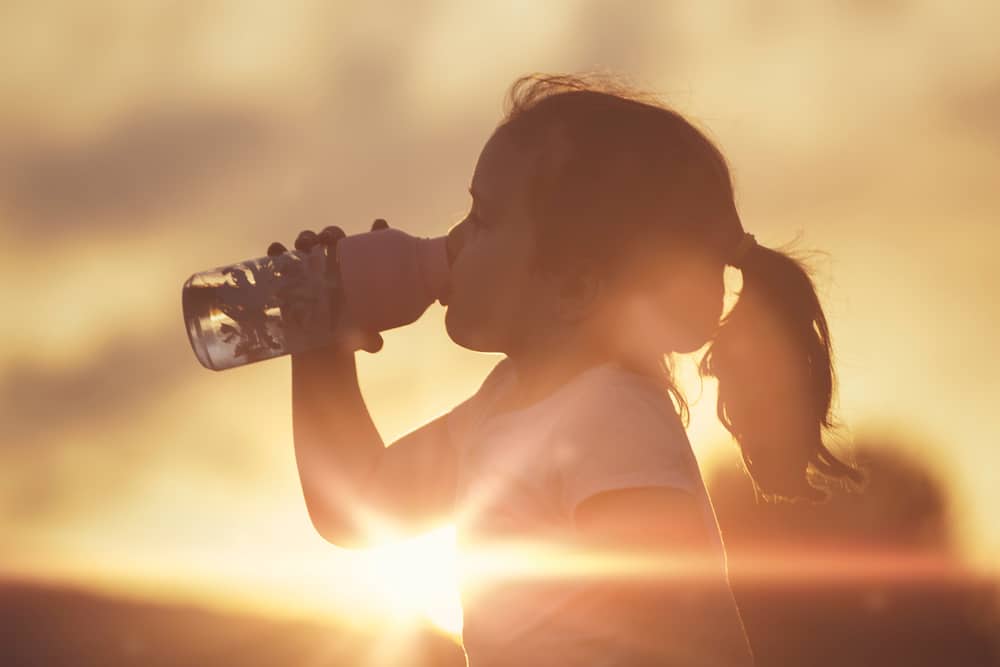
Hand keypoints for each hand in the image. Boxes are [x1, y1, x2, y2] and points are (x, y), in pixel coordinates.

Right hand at [266, 219, 390, 353]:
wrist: (320, 350)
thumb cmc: (347, 336)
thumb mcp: (362, 337)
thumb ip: (369, 340)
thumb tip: (375, 345)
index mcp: (356, 271)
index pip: (366, 246)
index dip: (376, 232)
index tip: (380, 225)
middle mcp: (333, 266)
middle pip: (332, 238)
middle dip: (332, 233)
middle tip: (331, 240)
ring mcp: (309, 270)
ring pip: (306, 243)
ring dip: (306, 237)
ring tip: (305, 243)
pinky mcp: (287, 279)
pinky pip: (279, 260)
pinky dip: (276, 251)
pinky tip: (277, 249)